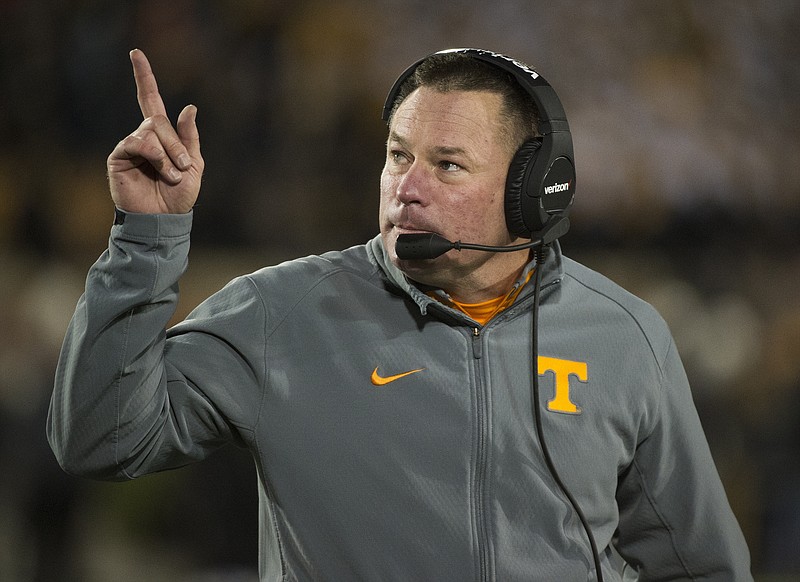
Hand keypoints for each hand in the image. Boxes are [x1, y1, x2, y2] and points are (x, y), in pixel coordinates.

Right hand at [107, 49, 203, 213]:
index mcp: (162, 137)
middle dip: (176, 143)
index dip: (144, 78)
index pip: (150, 100)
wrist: (164, 220)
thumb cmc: (179, 197)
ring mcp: (130, 146)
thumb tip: (189, 107)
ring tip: (173, 175)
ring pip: (150, 130)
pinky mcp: (119, 157)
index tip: (136, 53)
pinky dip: (155, 155)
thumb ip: (189, 138)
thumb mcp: (194, 166)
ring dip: (168, 153)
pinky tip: (162, 172)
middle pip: (158, 118)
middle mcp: (143, 137)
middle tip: (184, 167)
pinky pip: (138, 142)